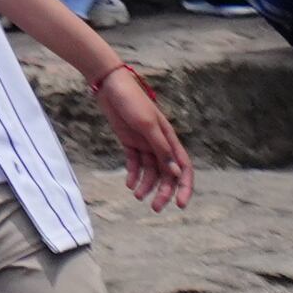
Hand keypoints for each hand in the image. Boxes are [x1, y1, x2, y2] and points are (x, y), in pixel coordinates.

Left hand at [97, 61, 194, 210]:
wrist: (108, 84)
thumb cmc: (131, 100)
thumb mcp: (146, 125)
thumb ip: (161, 148)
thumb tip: (175, 172)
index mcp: (169, 138)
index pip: (184, 167)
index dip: (184, 186)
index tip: (180, 204)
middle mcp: (159, 142)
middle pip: (167, 173)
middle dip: (163, 191)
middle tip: (155, 207)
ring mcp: (144, 142)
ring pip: (150, 170)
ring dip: (146, 185)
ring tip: (137, 195)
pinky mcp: (129, 141)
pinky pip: (135, 163)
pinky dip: (134, 174)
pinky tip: (129, 184)